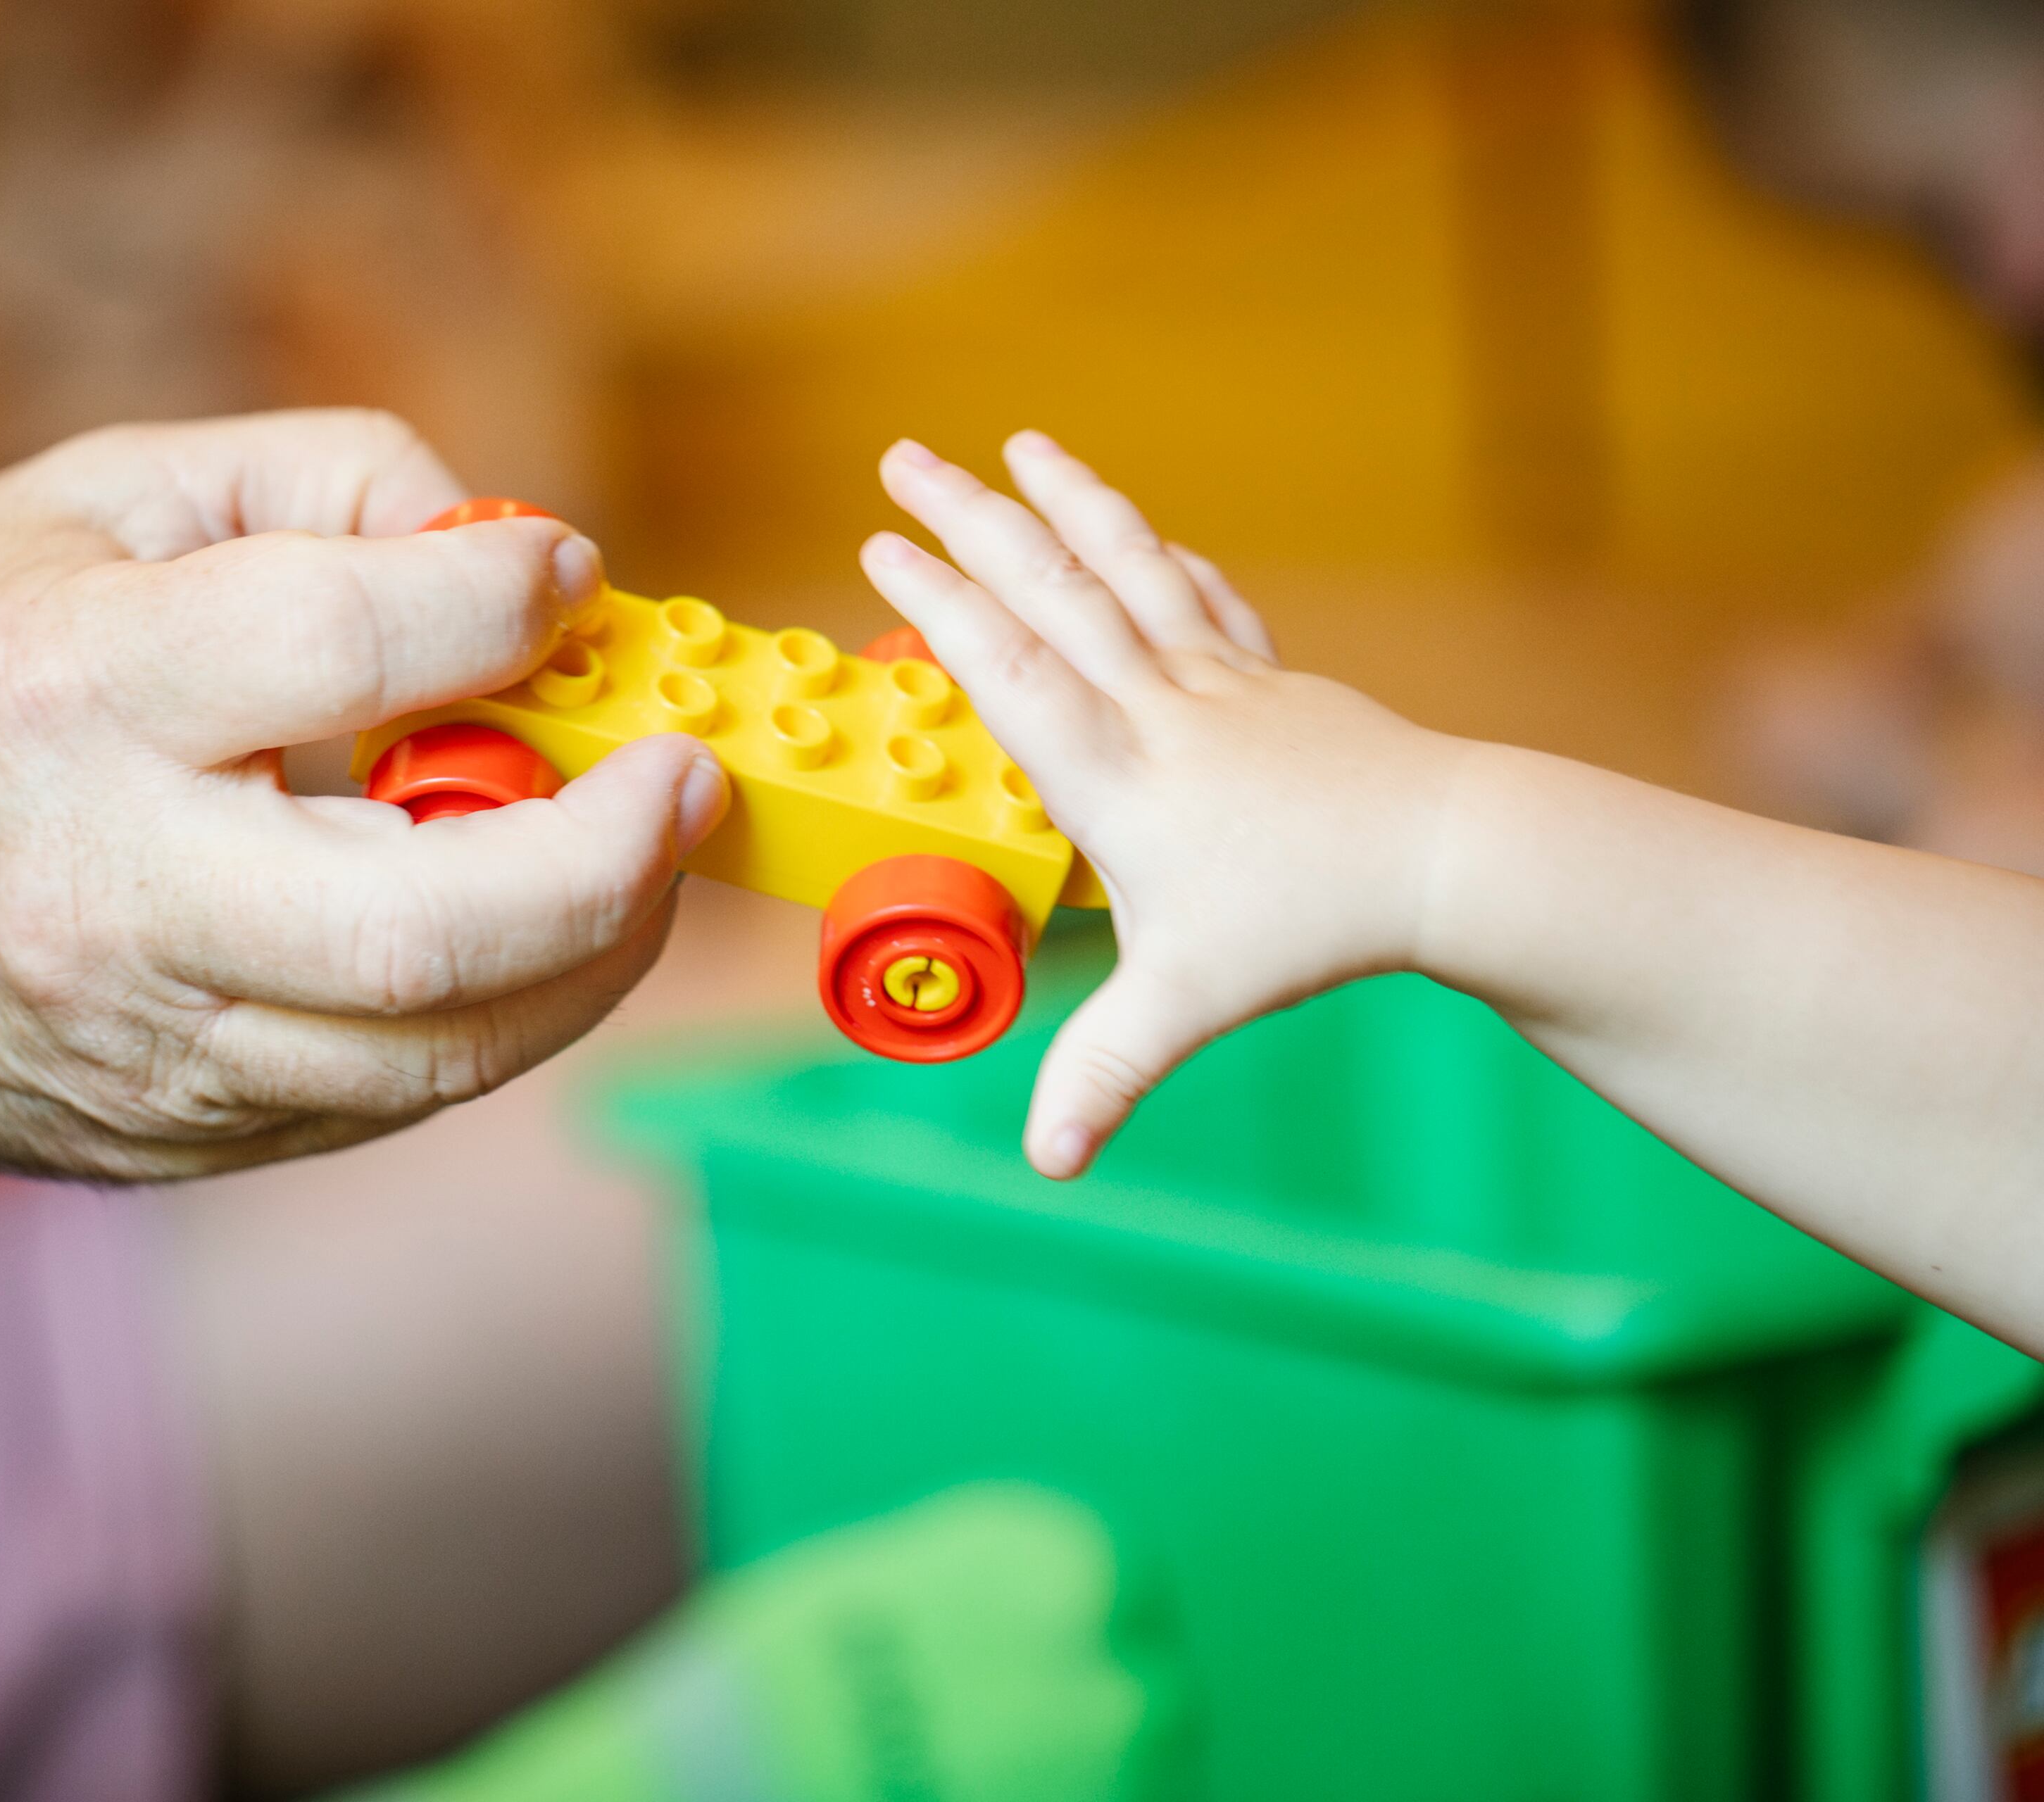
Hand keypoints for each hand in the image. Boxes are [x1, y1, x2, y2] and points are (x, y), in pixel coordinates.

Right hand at [0, 408, 724, 1179]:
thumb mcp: (92, 499)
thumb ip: (318, 481)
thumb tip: (514, 549)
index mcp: (63, 690)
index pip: (342, 646)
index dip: (501, 600)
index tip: (565, 578)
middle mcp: (105, 893)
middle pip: (425, 920)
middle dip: (609, 854)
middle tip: (682, 779)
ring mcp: (145, 1046)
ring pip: (442, 1050)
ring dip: (592, 952)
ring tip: (634, 857)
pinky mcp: (176, 1138)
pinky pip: (396, 1093)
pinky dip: (500, 1009)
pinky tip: (526, 927)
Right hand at [859, 432, 1469, 1178]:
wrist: (1444, 853)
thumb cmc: (1309, 925)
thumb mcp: (1188, 1004)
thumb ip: (1104, 1072)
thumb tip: (1047, 1161)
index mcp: (1116, 772)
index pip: (1006, 666)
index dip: (937, 603)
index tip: (879, 546)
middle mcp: (1158, 705)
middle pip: (1050, 589)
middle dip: (968, 519)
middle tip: (901, 456)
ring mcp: (1217, 679)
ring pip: (1125, 566)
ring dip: (1064, 500)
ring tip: (1014, 445)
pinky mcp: (1267, 676)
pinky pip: (1199, 595)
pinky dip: (1157, 553)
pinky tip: (1137, 531)